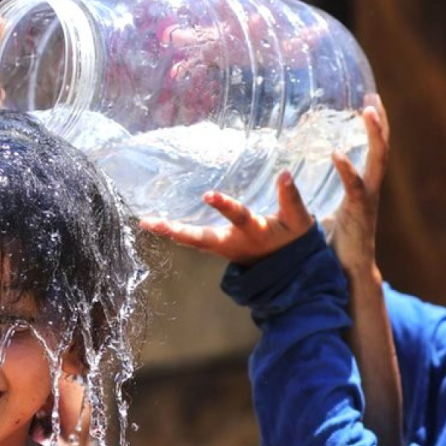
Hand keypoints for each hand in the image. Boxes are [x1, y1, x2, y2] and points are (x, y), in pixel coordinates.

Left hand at [139, 171, 313, 264]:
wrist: (288, 272)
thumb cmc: (293, 241)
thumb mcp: (299, 221)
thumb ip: (291, 197)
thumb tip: (283, 173)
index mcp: (254, 232)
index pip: (238, 217)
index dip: (225, 207)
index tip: (208, 195)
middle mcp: (233, 243)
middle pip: (201, 239)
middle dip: (177, 231)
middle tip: (151, 223)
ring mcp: (223, 248)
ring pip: (194, 241)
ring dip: (170, 232)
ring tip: (146, 222)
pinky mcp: (218, 248)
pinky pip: (194, 241)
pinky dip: (177, 233)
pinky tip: (160, 224)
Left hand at [323, 93, 389, 275]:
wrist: (347, 272)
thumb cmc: (334, 243)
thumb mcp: (324, 209)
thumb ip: (315, 192)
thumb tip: (289, 177)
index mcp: (363, 186)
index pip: (373, 150)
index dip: (374, 127)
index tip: (370, 100)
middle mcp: (370, 189)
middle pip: (382, 149)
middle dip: (380, 122)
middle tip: (373, 97)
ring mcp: (367, 200)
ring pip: (377, 161)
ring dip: (375, 135)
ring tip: (368, 111)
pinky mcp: (358, 213)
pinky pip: (355, 187)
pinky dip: (347, 169)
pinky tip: (337, 154)